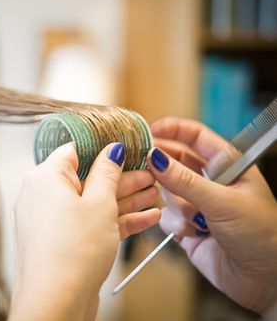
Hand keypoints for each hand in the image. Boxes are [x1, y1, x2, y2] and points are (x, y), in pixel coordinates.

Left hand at [9, 142, 159, 320]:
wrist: (56, 303)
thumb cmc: (71, 252)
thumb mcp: (99, 204)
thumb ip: (107, 173)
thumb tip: (111, 150)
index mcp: (45, 178)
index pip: (75, 150)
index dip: (103, 147)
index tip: (127, 147)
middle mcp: (43, 196)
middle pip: (87, 177)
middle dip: (122, 177)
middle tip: (148, 174)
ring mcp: (52, 220)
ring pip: (92, 202)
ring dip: (124, 199)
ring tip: (154, 193)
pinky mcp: (63, 240)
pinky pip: (90, 223)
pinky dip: (115, 220)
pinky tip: (146, 217)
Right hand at [148, 117, 276, 313]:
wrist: (266, 280)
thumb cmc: (261, 233)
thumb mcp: (222, 201)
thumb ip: (184, 180)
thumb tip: (154, 157)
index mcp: (226, 164)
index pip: (194, 136)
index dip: (171, 130)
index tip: (148, 133)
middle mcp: (209, 181)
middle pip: (174, 162)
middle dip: (162, 168)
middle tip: (145, 167)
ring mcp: (197, 204)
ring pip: (167, 192)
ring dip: (177, 204)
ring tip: (196, 217)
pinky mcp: (188, 227)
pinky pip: (167, 217)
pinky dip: (176, 225)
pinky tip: (194, 233)